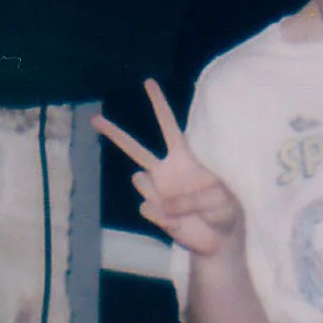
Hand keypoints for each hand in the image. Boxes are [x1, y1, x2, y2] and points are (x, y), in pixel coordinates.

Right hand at [93, 80, 245, 259]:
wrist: (219, 240)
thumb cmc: (227, 211)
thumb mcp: (221, 199)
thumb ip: (194, 198)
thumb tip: (162, 205)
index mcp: (184, 157)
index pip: (169, 126)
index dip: (159, 105)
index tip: (148, 82)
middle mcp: (165, 170)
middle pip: (135, 148)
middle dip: (114, 133)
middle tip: (95, 119)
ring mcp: (157, 191)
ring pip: (138, 180)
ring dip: (156, 192)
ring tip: (180, 208)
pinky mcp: (154, 212)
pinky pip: (147, 208)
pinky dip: (164, 218)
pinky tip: (180, 223)